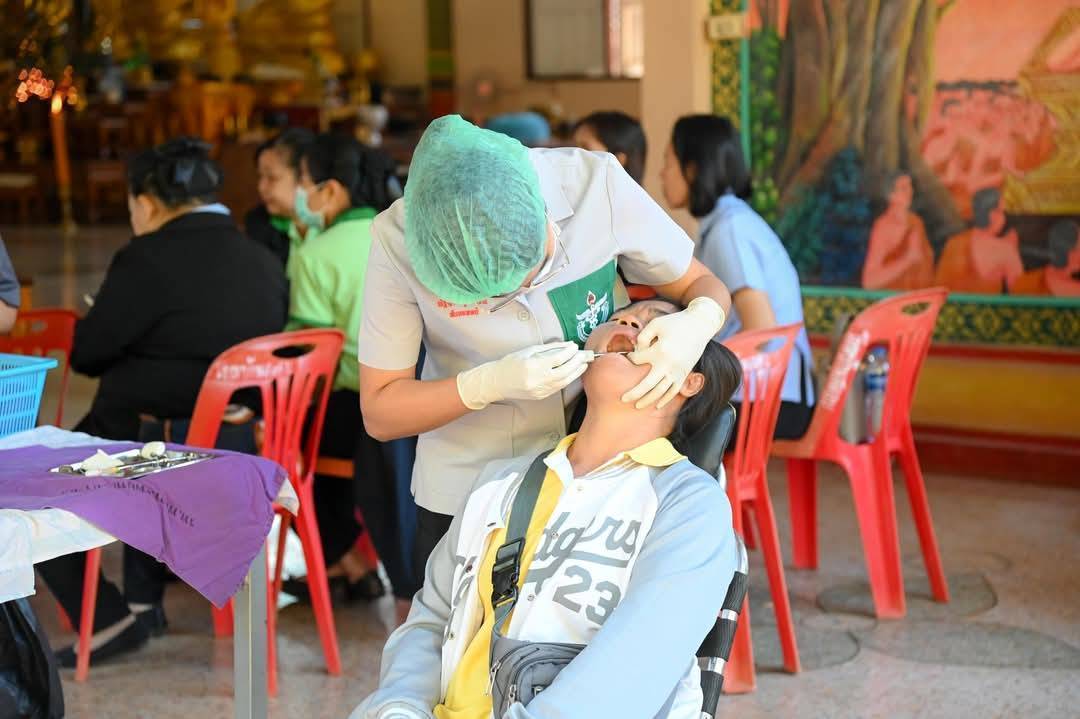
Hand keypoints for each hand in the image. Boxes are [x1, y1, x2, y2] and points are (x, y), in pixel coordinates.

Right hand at [457, 341, 592, 409]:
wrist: (496, 382)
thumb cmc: (510, 363)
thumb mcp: (528, 351)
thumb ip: (549, 348)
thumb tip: (568, 346)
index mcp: (533, 366)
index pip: (558, 358)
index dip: (569, 352)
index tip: (575, 347)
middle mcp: (537, 380)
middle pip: (564, 371)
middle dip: (577, 362)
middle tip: (586, 355)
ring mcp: (539, 390)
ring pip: (564, 381)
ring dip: (576, 372)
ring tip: (584, 364)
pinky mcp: (541, 396)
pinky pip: (558, 387)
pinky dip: (567, 379)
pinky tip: (572, 373)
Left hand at [623, 297, 725, 409]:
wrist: (700, 325)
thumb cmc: (675, 323)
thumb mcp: (656, 323)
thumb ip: (642, 336)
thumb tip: (636, 351)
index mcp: (660, 350)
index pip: (638, 360)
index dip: (631, 358)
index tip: (629, 356)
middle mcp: (669, 364)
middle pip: (648, 384)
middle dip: (634, 393)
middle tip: (623, 399)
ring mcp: (678, 371)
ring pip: (660, 391)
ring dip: (648, 400)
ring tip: (637, 406)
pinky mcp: (684, 374)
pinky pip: (674, 391)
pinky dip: (665, 400)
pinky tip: (656, 406)